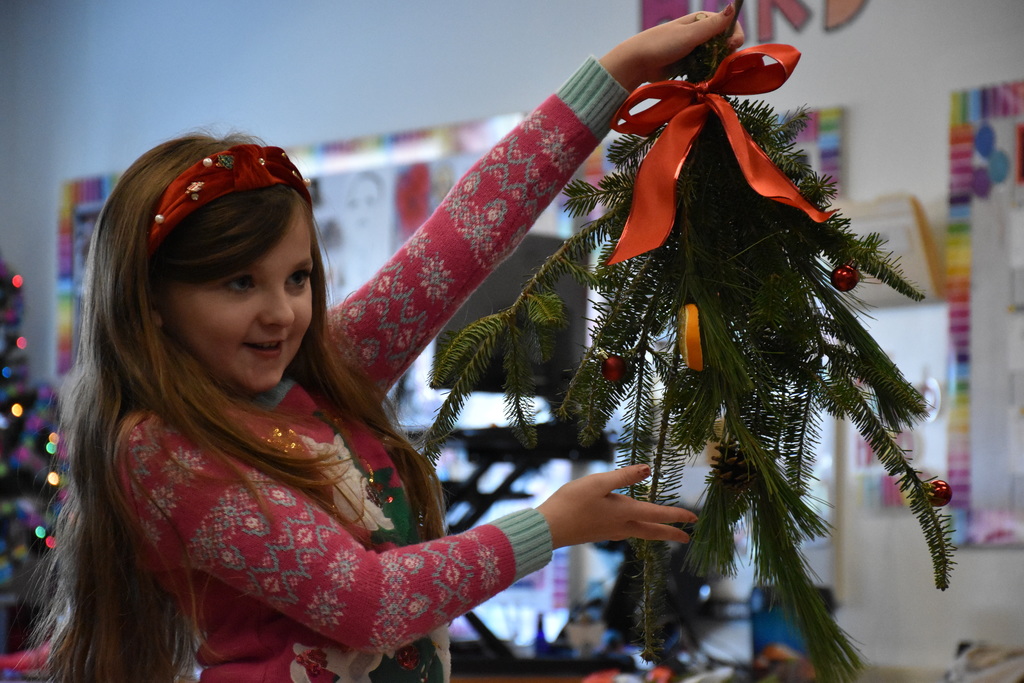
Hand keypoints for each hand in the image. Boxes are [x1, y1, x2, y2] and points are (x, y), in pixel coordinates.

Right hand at [536, 464, 697, 548]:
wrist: (549, 528)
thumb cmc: (572, 502)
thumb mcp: (598, 483)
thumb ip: (623, 476)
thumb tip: (647, 469)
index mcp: (624, 512)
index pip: (657, 514)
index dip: (677, 515)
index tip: (694, 518)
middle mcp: (621, 526)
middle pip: (652, 532)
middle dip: (671, 534)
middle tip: (687, 538)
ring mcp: (610, 532)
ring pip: (639, 533)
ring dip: (654, 532)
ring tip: (662, 531)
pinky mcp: (598, 533)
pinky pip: (625, 533)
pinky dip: (636, 530)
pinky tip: (629, 527)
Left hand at [599, 5, 744, 90]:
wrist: (637, 63)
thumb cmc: (661, 44)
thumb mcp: (689, 34)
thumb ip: (713, 25)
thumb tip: (733, 6)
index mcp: (701, 21)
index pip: (729, 25)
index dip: (735, 35)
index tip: (732, 46)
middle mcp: (700, 34)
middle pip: (724, 43)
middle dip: (726, 53)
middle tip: (719, 62)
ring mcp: (694, 50)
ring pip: (716, 58)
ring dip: (716, 66)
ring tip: (709, 72)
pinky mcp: (688, 65)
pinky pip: (704, 69)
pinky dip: (706, 74)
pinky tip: (704, 78)